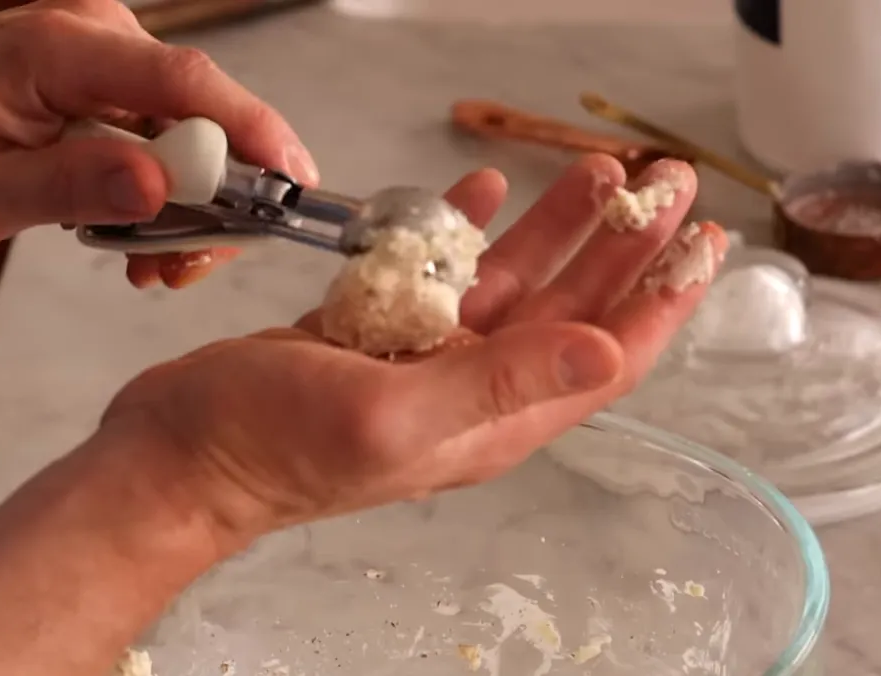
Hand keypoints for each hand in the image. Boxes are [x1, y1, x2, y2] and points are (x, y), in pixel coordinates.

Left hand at [0, 0, 315, 284]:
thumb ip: (68, 187)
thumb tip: (159, 187)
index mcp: (57, 52)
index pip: (184, 82)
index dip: (253, 131)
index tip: (294, 185)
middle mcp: (95, 35)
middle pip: (201, 114)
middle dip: (213, 200)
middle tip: (181, 271)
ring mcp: (105, 51)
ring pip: (188, 132)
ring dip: (183, 204)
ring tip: (145, 265)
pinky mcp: (107, 74)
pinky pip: (163, 132)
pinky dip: (160, 186)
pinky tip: (131, 229)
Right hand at [98, 155, 727, 541]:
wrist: (179, 453)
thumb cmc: (273, 446)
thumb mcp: (396, 416)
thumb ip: (501, 383)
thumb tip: (608, 351)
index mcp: (493, 418)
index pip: (606, 354)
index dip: (661, 299)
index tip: (701, 240)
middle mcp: (471, 390)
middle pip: (573, 309)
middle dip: (624, 245)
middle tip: (664, 180)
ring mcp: (424, 360)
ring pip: (513, 284)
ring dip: (557, 228)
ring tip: (596, 170)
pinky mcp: (377, 333)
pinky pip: (441, 274)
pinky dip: (466, 231)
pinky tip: (481, 191)